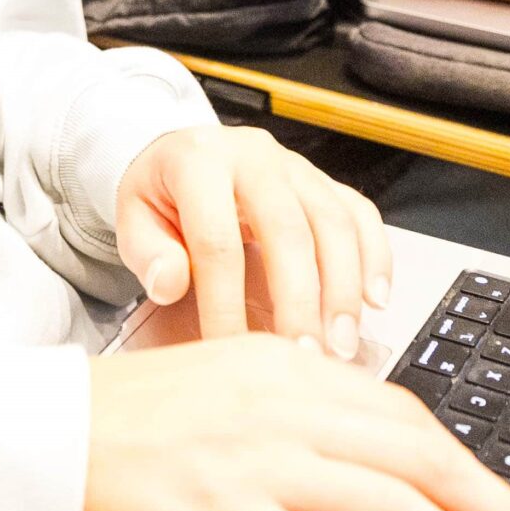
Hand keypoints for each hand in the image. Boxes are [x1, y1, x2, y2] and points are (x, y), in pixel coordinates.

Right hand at [83, 336, 509, 510]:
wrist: (38, 441)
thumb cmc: (122, 423)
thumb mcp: (223, 389)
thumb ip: (297, 413)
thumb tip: (375, 462)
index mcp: (283, 364)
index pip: (402, 412)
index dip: (465, 464)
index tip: (504, 508)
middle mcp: (281, 402)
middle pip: (417, 454)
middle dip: (492, 506)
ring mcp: (257, 461)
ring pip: (391, 504)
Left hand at [116, 126, 391, 357]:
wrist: (185, 155)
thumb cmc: (163, 194)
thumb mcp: (134, 217)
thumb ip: (147, 252)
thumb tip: (170, 282)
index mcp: (199, 161)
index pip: (216, 240)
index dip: (224, 300)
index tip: (230, 348)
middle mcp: (254, 156)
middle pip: (287, 230)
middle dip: (299, 300)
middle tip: (304, 356)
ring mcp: (296, 167)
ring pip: (333, 222)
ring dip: (343, 289)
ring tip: (340, 344)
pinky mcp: (324, 181)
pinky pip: (360, 213)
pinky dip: (375, 257)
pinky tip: (374, 300)